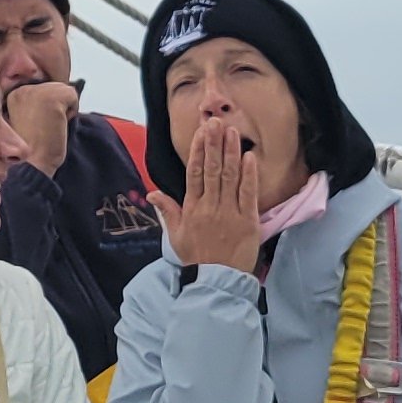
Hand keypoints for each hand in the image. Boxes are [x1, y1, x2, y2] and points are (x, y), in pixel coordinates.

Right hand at [5, 77, 79, 174]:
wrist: (30, 164)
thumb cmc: (31, 150)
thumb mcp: (28, 119)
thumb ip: (38, 105)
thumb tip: (62, 96)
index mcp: (15, 94)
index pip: (44, 88)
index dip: (50, 107)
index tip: (41, 124)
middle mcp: (23, 89)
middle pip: (55, 86)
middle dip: (58, 106)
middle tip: (46, 127)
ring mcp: (37, 92)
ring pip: (65, 89)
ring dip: (65, 108)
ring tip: (51, 126)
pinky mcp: (51, 98)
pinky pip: (73, 95)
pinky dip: (73, 111)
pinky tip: (59, 125)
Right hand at [149, 125, 266, 273]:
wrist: (216, 281)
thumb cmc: (197, 258)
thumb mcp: (176, 236)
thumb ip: (167, 211)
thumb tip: (152, 193)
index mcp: (192, 209)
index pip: (193, 173)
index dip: (197, 150)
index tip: (202, 132)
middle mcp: (209, 207)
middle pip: (210, 170)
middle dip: (214, 144)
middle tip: (216, 121)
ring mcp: (229, 213)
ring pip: (229, 177)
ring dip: (231, 153)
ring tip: (232, 131)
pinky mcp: (248, 221)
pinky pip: (248, 194)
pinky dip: (248, 175)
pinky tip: (249, 157)